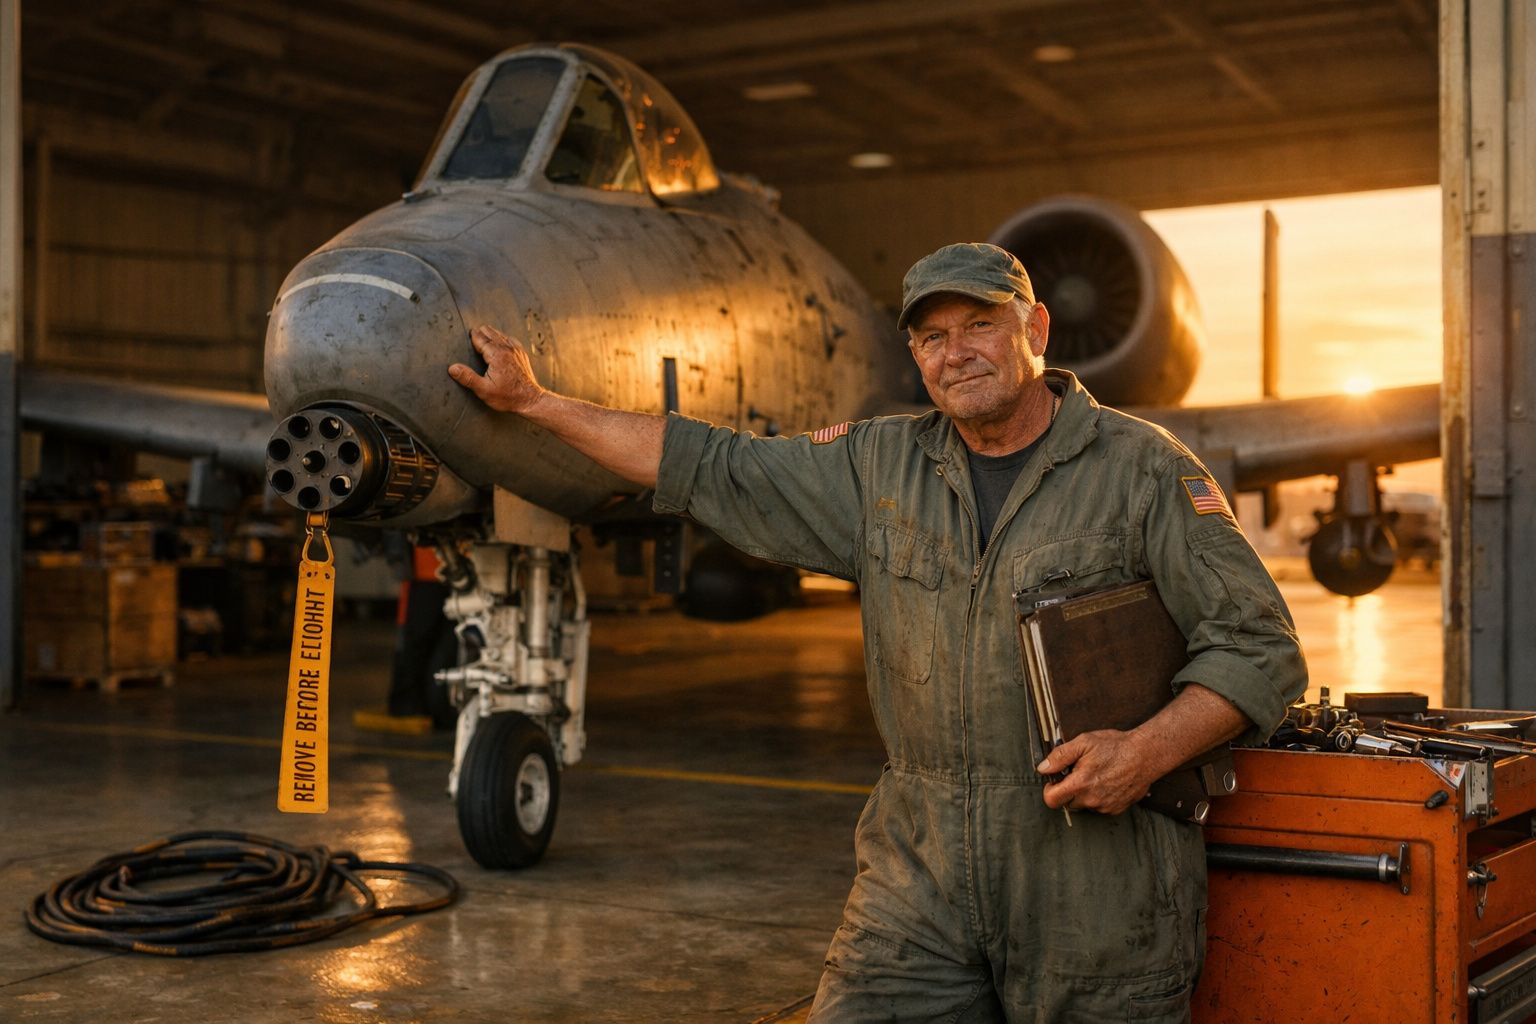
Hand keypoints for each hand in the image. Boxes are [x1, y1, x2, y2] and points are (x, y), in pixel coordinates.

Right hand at [448, 325, 545, 412]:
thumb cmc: (508, 397)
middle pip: (490, 332)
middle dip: (480, 333)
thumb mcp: (484, 390)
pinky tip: (499, 342)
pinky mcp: (521, 354)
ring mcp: (516, 350)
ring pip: (500, 334)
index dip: (472, 336)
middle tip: (472, 335)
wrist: (530, 400)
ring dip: (490, 334)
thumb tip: (452, 368)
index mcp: (496, 355)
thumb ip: (468, 378)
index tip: (467, 334)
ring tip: (482, 336)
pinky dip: (502, 338)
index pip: (480, 338)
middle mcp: (507, 349)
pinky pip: (510, 339)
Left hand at [1038, 729, 1158, 815]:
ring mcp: (1105, 807)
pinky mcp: (1116, 809)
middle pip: (1067, 803)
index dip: (1049, 790)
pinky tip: (1107, 781)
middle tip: (1079, 772)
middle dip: (1068, 790)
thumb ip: (1060, 756)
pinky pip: (1099, 807)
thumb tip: (1043, 768)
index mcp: (1080, 784)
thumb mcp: (1083, 743)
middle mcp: (1091, 800)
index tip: (1055, 780)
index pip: (1051, 801)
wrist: (1146, 755)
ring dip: (1084, 794)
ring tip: (1096, 775)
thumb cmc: (1115, 746)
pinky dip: (1099, 797)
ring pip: (1084, 805)